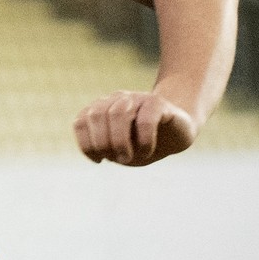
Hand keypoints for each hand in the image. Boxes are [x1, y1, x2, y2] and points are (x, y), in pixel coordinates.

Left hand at [73, 90, 196, 166]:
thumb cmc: (143, 143)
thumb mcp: (121, 151)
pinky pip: (145, 118)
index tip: (99, 161)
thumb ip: (105, 149)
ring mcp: (138, 98)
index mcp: (103, 109)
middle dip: (102, 143)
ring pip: (117, 114)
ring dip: (119, 142)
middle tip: (117, 160)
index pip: (81, 121)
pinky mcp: (158, 103)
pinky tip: (147, 151)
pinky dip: (143, 140)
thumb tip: (100, 150)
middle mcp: (117, 100)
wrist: (177, 133)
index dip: (86, 145)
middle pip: (96, 115)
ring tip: (128, 159)